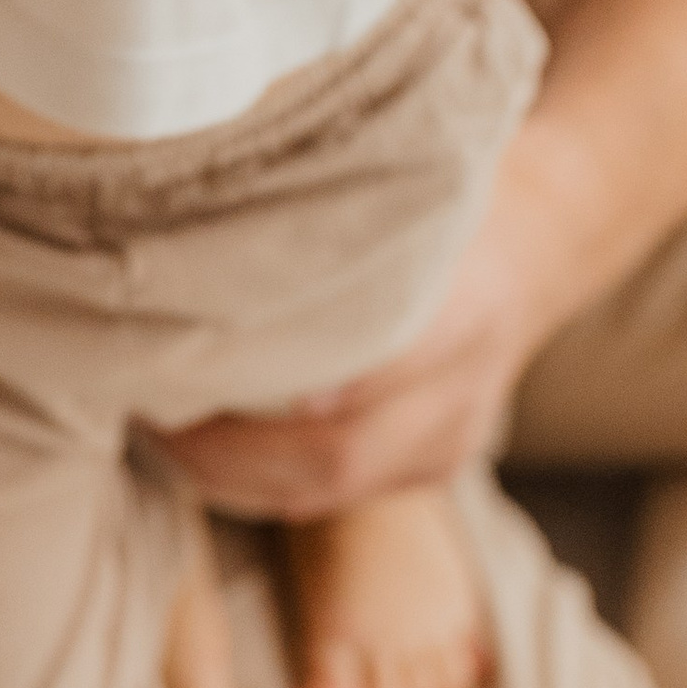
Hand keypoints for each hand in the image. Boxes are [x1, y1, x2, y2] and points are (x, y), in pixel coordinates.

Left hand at [145, 144, 570, 517]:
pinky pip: (335, 496)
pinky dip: (261, 481)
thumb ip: (332, 222)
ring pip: (330, 489)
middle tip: (148, 410)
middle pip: (340, 454)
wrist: (538, 247)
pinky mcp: (430, 469)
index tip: (202, 371)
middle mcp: (460, 389)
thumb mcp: (405, 190)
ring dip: (233, 475)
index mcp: (464, 307)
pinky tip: (204, 452)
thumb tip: (210, 224)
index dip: (283, 385)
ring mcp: (449, 441)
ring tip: (157, 434)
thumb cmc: (445, 205)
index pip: (375, 367)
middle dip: (230, 450)